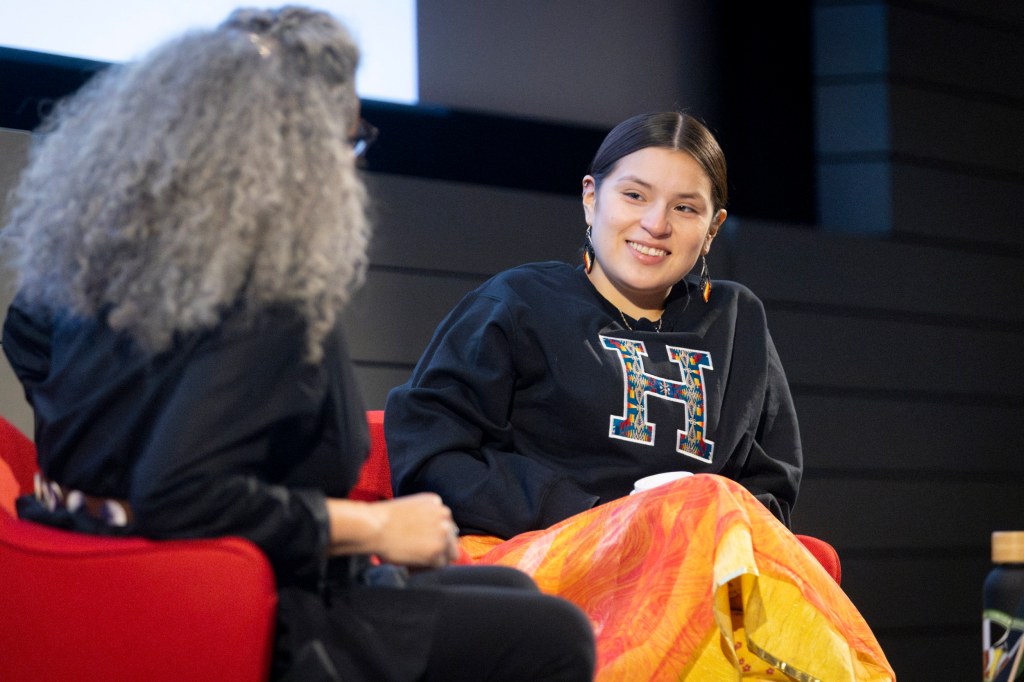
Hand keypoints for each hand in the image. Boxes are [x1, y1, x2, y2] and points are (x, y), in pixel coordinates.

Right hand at [327, 493, 459, 566]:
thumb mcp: (409, 508)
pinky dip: (426, 567)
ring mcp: (442, 532)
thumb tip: (428, 535)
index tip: (421, 542)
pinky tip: (410, 564)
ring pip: (449, 553)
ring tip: (413, 560)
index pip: (445, 523)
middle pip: (451, 538)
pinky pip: (439, 565)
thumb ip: (424, 518)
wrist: (374, 526)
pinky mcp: (437, 550)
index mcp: (436, 502)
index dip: (433, 536)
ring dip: (435, 558)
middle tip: (419, 555)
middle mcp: (444, 515)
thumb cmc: (383, 519)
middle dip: (438, 547)